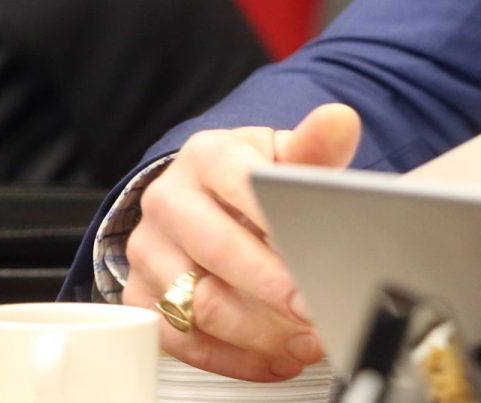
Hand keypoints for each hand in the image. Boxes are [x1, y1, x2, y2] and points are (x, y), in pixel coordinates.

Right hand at [121, 103, 360, 380]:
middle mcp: (167, 201)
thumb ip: (315, 144)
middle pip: (216, 252)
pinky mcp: (139, 297)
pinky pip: (181, 341)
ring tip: (306, 340)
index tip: (316, 253)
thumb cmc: (250, 178)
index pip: (241, 185)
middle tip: (315, 308)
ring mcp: (147, 252)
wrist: (204, 198)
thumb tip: (341, 120)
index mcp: (206, 156)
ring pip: (197, 304)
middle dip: (272, 287)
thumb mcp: (282, 155)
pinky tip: (275, 359)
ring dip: (258, 332)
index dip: (279, 223)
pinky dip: (233, 358)